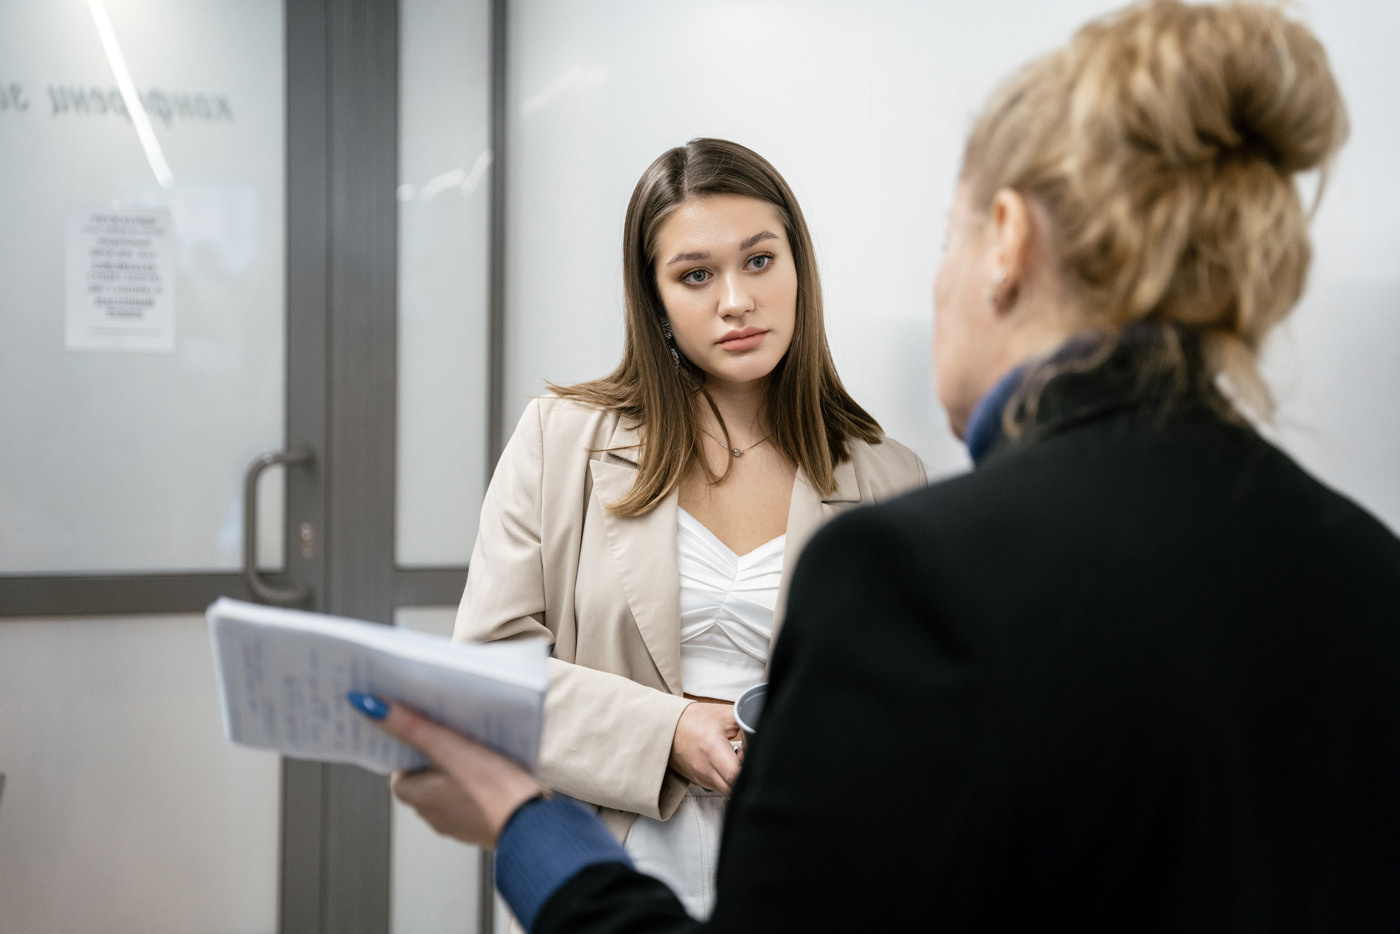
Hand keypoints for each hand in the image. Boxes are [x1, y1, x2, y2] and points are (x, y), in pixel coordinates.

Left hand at [355, 695, 542, 848]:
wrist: (532, 822)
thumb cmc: (492, 790)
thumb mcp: (447, 748)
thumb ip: (410, 727)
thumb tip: (372, 708)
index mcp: (418, 798)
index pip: (399, 771)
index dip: (410, 750)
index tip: (424, 732)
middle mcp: (435, 815)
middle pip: (425, 778)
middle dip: (437, 758)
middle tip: (454, 737)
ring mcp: (461, 822)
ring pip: (451, 788)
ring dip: (460, 771)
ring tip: (478, 751)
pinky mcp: (485, 822)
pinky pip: (474, 797)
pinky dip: (480, 784)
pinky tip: (496, 770)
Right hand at [668, 701, 741, 795]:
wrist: (666, 726)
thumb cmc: (693, 719)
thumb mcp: (722, 714)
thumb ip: (745, 719)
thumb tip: (763, 725)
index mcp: (712, 749)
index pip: (736, 774)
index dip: (749, 769)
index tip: (749, 756)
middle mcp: (705, 768)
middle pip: (733, 789)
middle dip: (744, 779)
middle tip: (745, 762)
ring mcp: (700, 777)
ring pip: (726, 791)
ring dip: (735, 781)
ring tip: (735, 763)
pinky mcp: (698, 781)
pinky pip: (717, 788)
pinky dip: (726, 781)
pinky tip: (726, 767)